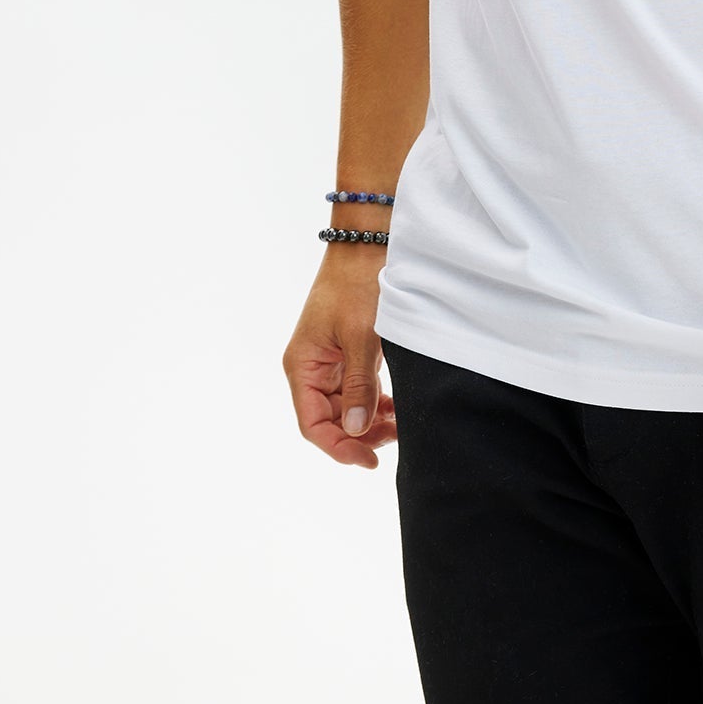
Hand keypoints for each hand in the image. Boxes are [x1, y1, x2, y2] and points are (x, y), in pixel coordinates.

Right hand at [282, 249, 398, 468]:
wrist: (366, 244)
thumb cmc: (358, 284)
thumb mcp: (361, 336)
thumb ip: (359, 385)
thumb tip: (357, 430)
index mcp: (302, 365)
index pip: (312, 425)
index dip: (339, 448)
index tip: (370, 459)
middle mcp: (310, 367)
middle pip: (329, 420)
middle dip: (360, 435)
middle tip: (396, 438)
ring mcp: (328, 360)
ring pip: (345, 407)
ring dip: (369, 420)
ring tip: (400, 424)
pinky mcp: (347, 352)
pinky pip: (356, 389)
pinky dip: (374, 401)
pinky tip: (395, 407)